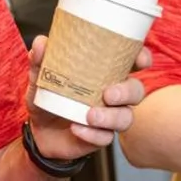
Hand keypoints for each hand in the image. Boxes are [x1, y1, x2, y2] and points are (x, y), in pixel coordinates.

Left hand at [26, 35, 152, 160]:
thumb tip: (41, 42)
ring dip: (110, 116)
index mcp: (105, 74)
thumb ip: (41, 60)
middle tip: (108, 94)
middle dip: (127, 92)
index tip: (140, 59)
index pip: (132, 63)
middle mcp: (113, 95)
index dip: (142, 59)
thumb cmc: (48, 98)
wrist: (38, 132)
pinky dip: (92, 134)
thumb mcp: (40, 77)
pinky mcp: (100, 137)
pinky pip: (105, 138)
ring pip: (125, 118)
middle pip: (136, 91)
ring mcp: (109, 118)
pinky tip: (77, 129)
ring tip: (90, 115)